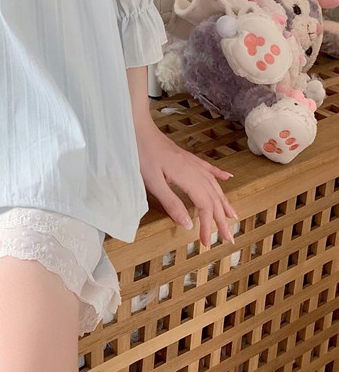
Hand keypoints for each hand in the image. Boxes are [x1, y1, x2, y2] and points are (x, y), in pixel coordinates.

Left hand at [133, 109, 237, 247]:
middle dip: (221, 219)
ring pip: (214, 185)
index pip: (204, 207)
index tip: (207, 243)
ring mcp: (192, 162)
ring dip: (224, 202)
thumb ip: (171, 203)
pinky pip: (209, 168)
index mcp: (188, 178)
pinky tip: (228, 177)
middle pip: (213, 198)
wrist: (138, 128)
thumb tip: (189, 224)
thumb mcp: (153, 182)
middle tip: (229, 238)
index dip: (207, 225)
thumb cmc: (142, 154)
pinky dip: (220, 175)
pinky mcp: (186, 157)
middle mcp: (195, 171)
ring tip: (233, 216)